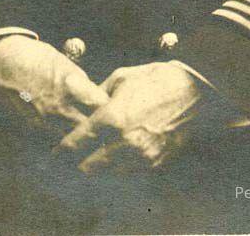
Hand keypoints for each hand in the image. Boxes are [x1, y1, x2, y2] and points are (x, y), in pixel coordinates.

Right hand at [0, 35, 108, 134]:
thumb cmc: (34, 56)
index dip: (112, 108)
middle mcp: (61, 106)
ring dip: (81, 139)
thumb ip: (79, 81)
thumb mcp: (63, 62)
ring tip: (91, 139)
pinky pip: (53, 141)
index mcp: (72, 84)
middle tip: (109, 129)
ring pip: (72, 140)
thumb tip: (93, 95)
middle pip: (90, 127)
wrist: (0, 62)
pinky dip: (62, 141)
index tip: (116, 107)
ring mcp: (46, 120)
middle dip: (101, 129)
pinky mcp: (33, 128)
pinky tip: (67, 138)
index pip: (101, 104)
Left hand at [56, 61, 201, 173]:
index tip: (55, 154)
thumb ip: (98, 92)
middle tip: (74, 162)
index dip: (64, 149)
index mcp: (112, 116)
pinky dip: (123, 170)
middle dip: (81, 164)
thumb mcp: (122, 76)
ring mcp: (141, 154)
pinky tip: (119, 164)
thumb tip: (84, 99)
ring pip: (111, 173)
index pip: (79, 141)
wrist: (193, 91)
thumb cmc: (155, 78)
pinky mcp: (156, 161)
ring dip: (102, 170)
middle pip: (92, 165)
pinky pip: (132, 172)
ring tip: (94, 165)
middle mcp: (124, 139)